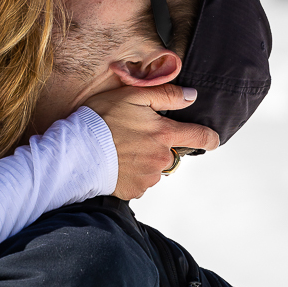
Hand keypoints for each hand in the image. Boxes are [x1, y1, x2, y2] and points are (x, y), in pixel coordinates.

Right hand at [85, 85, 218, 199]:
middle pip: (173, 153)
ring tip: (122, 150)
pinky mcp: (135, 190)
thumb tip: (192, 96)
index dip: (209, 137)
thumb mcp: (132, 96)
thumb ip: (166, 95)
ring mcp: (148, 177)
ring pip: (156, 168)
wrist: (76, 151)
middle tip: (136, 137)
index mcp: (164, 134)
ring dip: (145, 161)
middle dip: (160, 146)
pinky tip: (117, 164)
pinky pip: (141, 182)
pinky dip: (133, 174)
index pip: (201, 137)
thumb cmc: (101, 119)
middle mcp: (161, 158)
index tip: (211, 139)